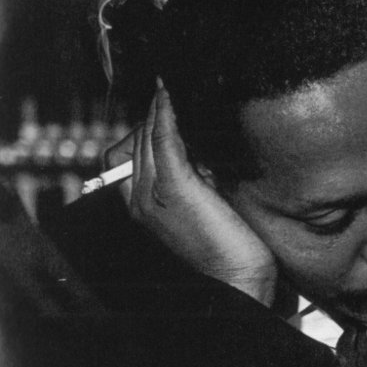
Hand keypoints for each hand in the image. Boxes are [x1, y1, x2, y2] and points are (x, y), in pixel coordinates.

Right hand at [104, 79, 276, 305]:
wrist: (239, 275)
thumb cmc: (228, 243)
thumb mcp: (202, 204)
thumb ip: (190, 178)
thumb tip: (194, 145)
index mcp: (140, 205)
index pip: (127, 153)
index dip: (144, 130)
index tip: (165, 113)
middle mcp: (138, 199)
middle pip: (136, 140)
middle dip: (154, 118)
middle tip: (173, 99)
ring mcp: (152, 193)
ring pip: (146, 136)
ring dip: (158, 111)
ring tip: (170, 91)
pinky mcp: (175, 187)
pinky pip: (162, 139)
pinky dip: (162, 113)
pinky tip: (167, 94)